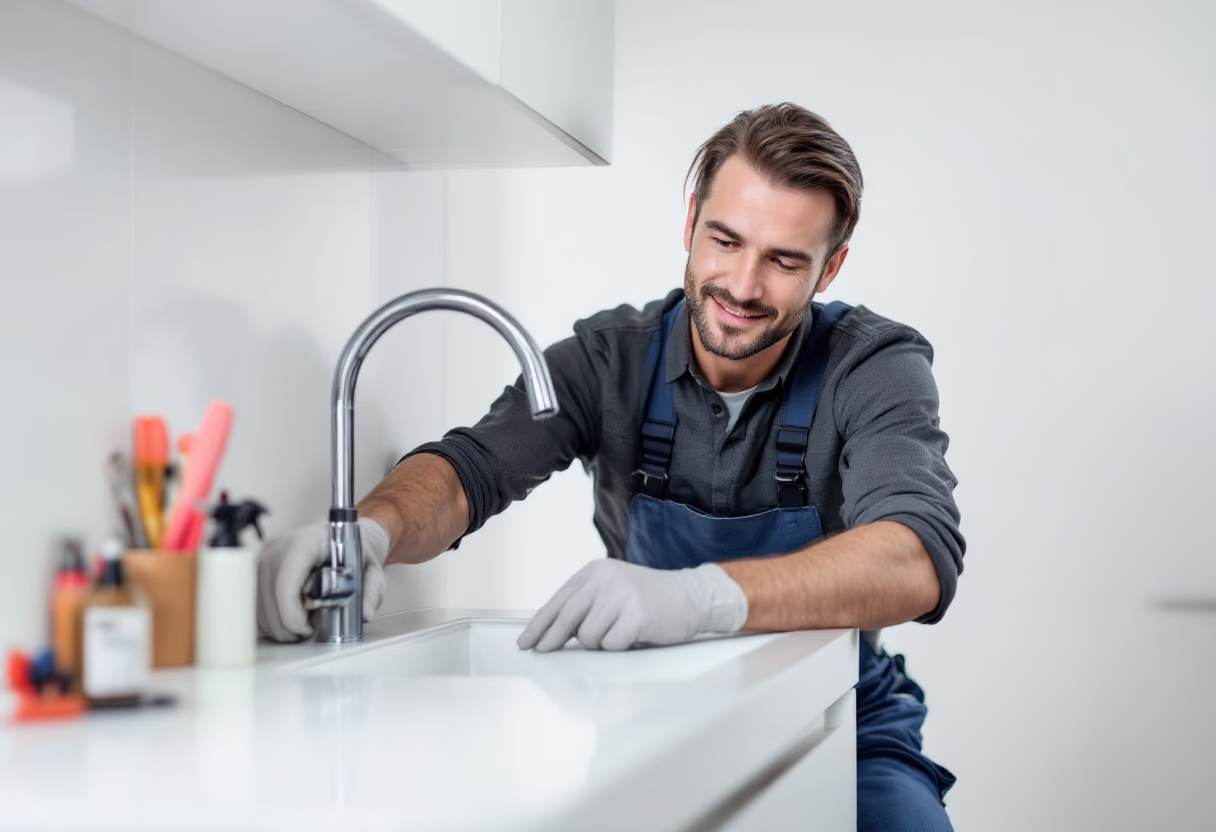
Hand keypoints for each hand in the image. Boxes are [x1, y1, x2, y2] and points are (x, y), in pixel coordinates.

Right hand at [256, 517, 390, 641]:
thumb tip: (364, 613)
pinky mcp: (256, 568)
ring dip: (276, 624)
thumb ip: (372, 591)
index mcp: (308, 541)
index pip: (287, 577)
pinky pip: (254, 601)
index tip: (306, 627)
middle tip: (306, 632)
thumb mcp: (371, 570)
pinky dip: (268, 618)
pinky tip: (287, 620)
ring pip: (258, 601)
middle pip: (270, 594)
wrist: (341, 537)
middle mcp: (280, 545)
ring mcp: (265, 556)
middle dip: (286, 624)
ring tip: (299, 627)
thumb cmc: (354, 554)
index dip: (291, 610)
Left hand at [517, 559, 748, 651]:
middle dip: (551, 639)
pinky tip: (633, 635)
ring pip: (588, 636)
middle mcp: (605, 580)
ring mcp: (621, 596)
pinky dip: (618, 647)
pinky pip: (611, 644)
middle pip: (566, 617)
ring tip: (618, 633)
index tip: (525, 642)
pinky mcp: (636, 615)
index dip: (539, 624)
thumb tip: (551, 632)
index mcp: (595, 571)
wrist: (691, 596)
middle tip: (542, 652)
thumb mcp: (612, 591)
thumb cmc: (648, 599)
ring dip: (599, 643)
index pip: (558, 601)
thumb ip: (585, 605)